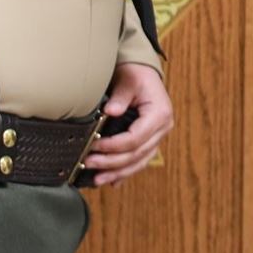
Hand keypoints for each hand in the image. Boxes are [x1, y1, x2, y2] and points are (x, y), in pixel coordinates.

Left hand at [82, 61, 172, 185]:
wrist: (143, 72)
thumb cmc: (135, 74)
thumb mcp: (127, 80)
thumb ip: (120, 96)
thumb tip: (111, 112)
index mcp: (159, 114)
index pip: (135, 139)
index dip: (113, 146)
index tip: (94, 145)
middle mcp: (163, 128)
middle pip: (136, 154)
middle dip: (112, 163)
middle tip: (89, 163)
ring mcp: (158, 136)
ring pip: (139, 162)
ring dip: (118, 172)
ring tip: (98, 180)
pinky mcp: (150, 140)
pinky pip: (139, 160)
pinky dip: (126, 172)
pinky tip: (113, 181)